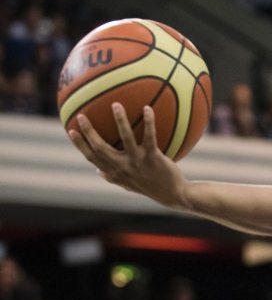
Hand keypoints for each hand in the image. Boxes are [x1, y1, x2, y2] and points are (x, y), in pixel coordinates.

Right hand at [68, 103, 190, 209]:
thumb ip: (112, 177)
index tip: (70, 130)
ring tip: (116, 104)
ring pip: (125, 138)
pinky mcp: (153, 157)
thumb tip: (97, 170)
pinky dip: (149, 122)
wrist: (172, 194)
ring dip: (120, 120)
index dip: (80, 144)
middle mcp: (123, 167)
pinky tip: (147, 108)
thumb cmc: (149, 186)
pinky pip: (150, 136)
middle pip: (100, 148)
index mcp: (114, 173)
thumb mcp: (128, 183)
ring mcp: (138, 162)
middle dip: (89, 132)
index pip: (92, 158)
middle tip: (81, 115)